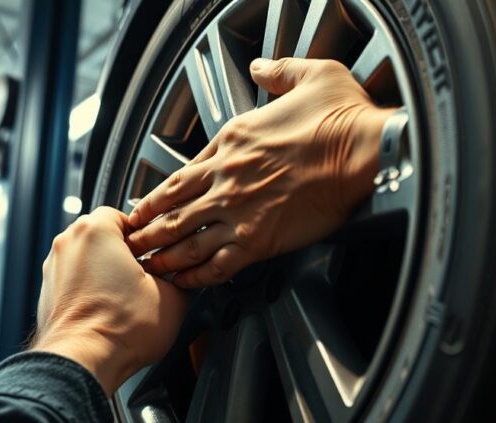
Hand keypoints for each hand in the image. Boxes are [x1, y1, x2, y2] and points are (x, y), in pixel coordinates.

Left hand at [33, 207, 188, 395]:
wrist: (83, 363)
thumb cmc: (119, 330)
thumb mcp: (173, 297)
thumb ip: (180, 276)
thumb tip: (183, 277)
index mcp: (96, 229)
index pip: (127, 216)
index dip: (147, 238)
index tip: (157, 255)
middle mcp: (68, 243)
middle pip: (104, 236)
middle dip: (125, 255)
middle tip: (146, 278)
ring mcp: (53, 268)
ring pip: (89, 259)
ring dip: (107, 273)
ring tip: (128, 298)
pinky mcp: (48, 293)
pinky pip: (76, 282)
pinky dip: (91, 291)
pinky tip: (109, 310)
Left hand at [127, 57, 392, 288]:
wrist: (363, 151)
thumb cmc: (341, 119)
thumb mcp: (307, 75)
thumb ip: (277, 72)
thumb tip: (260, 68)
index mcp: (232, 142)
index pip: (181, 173)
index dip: (157, 194)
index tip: (145, 206)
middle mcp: (227, 178)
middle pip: (172, 210)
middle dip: (148, 229)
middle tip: (132, 243)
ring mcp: (238, 211)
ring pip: (186, 240)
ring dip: (163, 254)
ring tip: (148, 266)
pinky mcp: (258, 240)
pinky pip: (217, 264)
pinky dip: (197, 276)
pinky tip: (186, 282)